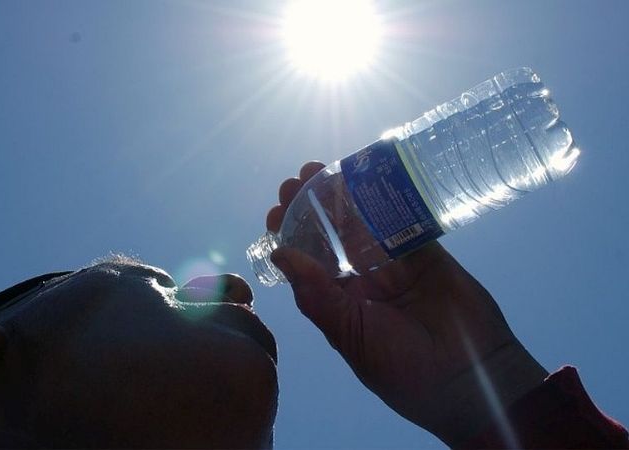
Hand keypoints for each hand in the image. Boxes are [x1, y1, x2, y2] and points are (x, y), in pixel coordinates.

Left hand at [268, 161, 547, 444]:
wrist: (469, 378)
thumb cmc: (402, 366)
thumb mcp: (350, 334)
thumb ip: (315, 294)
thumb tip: (278, 254)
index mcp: (338, 301)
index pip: (306, 260)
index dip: (289, 234)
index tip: (275, 211)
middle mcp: (362, 278)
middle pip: (330, 234)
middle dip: (311, 205)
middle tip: (296, 180)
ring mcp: (394, 262)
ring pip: (363, 220)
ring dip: (342, 195)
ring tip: (321, 169)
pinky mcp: (426, 251)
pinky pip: (403, 218)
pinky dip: (387, 198)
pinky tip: (368, 176)